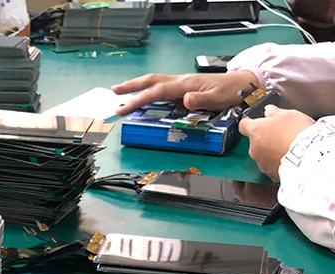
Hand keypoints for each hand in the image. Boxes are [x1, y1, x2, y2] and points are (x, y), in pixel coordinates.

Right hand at [113, 70, 259, 115]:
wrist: (244, 84)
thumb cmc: (231, 93)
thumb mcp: (217, 99)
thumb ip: (200, 99)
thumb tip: (184, 99)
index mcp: (186, 84)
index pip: (157, 91)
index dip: (139, 99)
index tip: (124, 107)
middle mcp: (182, 81)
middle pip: (152, 80)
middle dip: (132, 86)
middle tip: (115, 92)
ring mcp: (183, 83)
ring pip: (156, 82)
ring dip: (138, 87)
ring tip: (123, 93)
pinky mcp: (186, 87)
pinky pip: (163, 87)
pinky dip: (149, 90)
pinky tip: (145, 97)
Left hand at [238, 106, 315, 180]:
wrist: (307, 157)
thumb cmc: (297, 133)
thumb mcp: (288, 114)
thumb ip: (274, 112)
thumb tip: (268, 111)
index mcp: (255, 131)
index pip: (243, 125)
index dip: (249, 122)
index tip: (254, 121)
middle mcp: (254, 148)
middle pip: (255, 141)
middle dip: (265, 137)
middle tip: (281, 134)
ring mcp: (260, 162)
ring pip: (263, 154)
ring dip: (271, 150)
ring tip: (287, 146)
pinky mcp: (269, 173)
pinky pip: (271, 165)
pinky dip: (277, 161)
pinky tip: (289, 157)